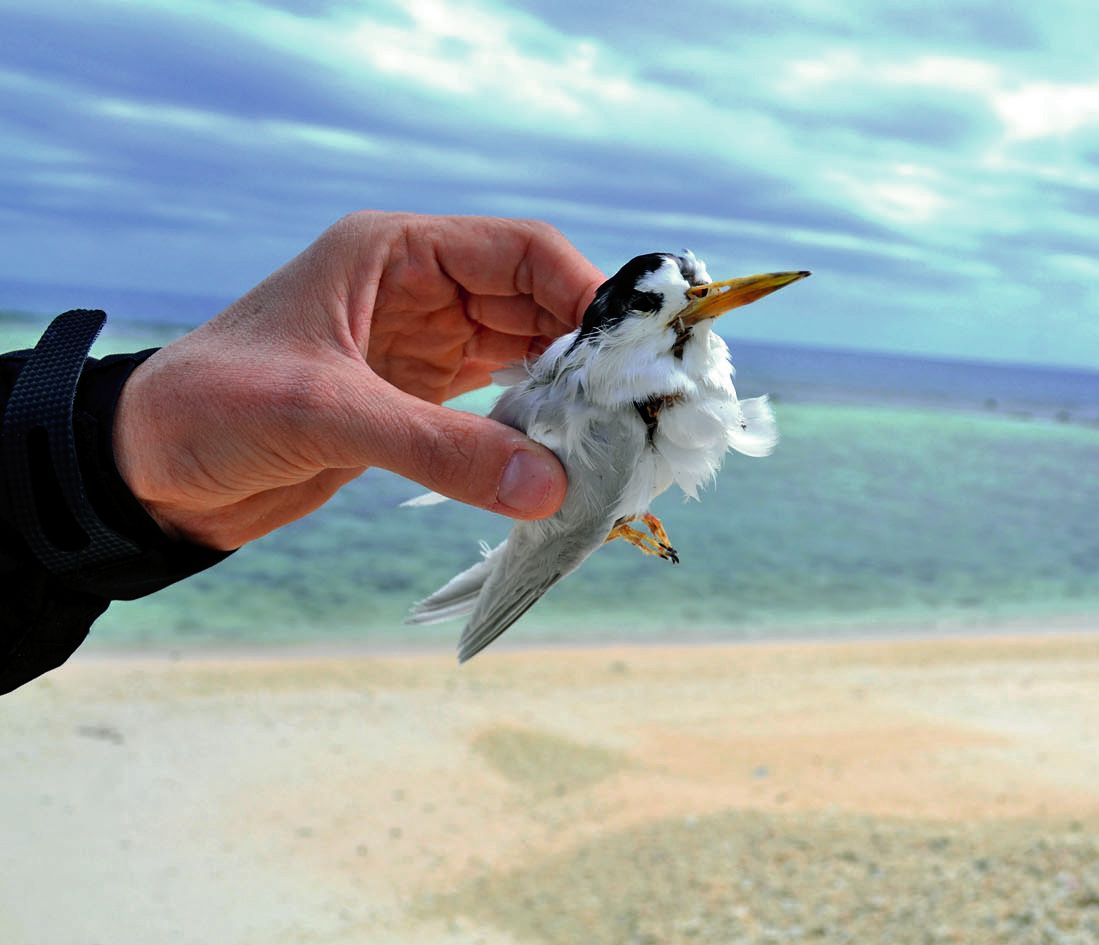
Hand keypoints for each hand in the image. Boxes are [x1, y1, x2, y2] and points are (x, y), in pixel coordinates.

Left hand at [112, 211, 603, 549]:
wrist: (146, 471)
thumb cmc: (209, 409)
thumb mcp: (322, 415)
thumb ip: (437, 448)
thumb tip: (548, 487)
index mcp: (393, 253)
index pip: (519, 251)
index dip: (584, 291)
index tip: (633, 350)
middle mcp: (417, 290)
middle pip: (536, 302)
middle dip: (588, 349)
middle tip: (637, 405)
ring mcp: (421, 345)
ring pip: (526, 355)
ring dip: (568, 393)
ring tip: (612, 437)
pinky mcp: (418, 401)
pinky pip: (500, 404)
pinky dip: (536, 429)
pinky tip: (564, 457)